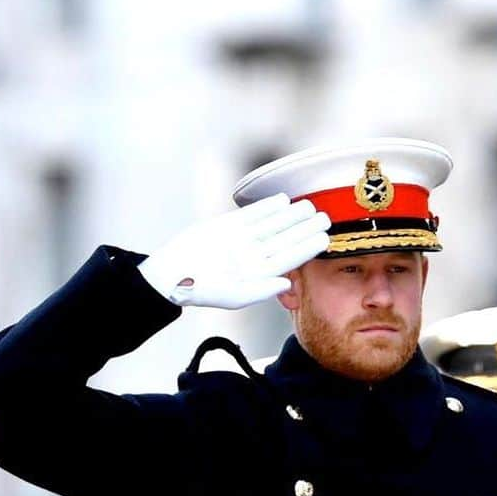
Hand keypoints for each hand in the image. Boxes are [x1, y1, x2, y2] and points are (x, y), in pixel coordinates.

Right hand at [139, 194, 330, 308]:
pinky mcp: (227, 225)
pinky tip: (282, 200)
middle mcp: (253, 255)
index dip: (307, 248)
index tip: (324, 238)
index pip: (289, 258)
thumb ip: (262, 289)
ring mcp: (242, 239)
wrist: (171, 273)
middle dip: (304, 228)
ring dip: (290, 215)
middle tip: (325, 217)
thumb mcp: (234, 295)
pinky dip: (266, 206)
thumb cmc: (201, 290)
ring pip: (272, 224)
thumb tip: (287, 283)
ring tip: (308, 206)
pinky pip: (251, 214)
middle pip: (285, 239)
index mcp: (258, 273)